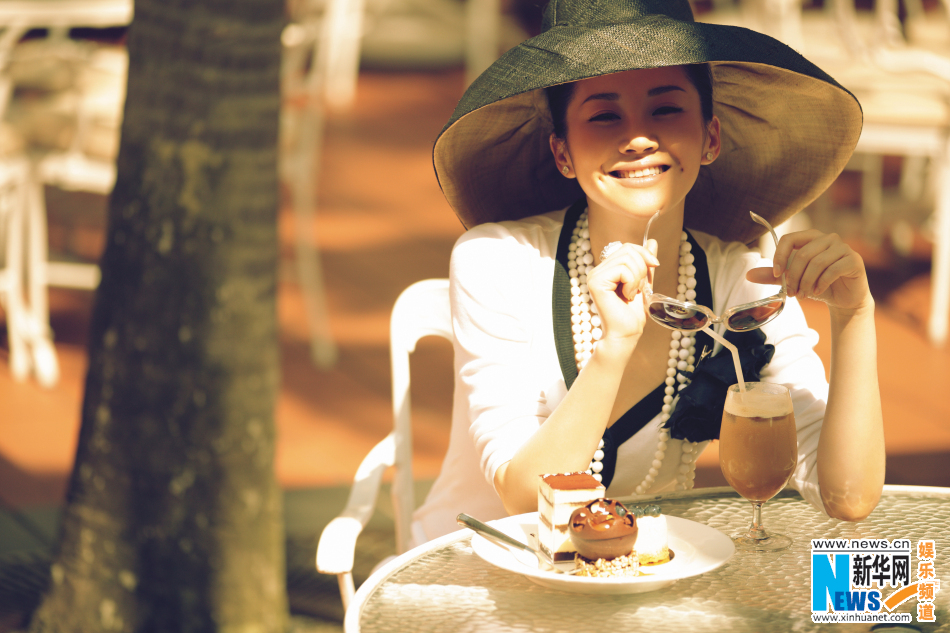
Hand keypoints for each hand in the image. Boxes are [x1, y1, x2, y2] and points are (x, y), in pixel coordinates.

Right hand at [587, 240, 658, 341]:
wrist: (626, 333)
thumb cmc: (632, 313)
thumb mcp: (643, 282)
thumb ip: (645, 263)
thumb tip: (653, 241)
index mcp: (606, 269)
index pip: (627, 247)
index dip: (644, 253)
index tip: (654, 266)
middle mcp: (597, 271)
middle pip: (628, 249)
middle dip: (642, 267)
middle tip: (639, 288)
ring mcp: (594, 276)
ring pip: (626, 258)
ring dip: (637, 277)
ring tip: (632, 293)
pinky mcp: (596, 282)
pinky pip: (622, 269)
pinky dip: (631, 282)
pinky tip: (626, 296)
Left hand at [746, 230, 871, 311]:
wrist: (844, 299)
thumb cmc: (818, 285)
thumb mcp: (793, 280)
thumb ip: (773, 276)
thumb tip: (749, 275)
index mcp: (811, 237)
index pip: (789, 238)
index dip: (780, 256)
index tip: (777, 275)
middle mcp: (828, 238)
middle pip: (802, 254)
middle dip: (794, 277)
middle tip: (792, 293)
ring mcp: (843, 248)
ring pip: (817, 263)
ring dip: (806, 282)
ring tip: (803, 295)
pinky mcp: (854, 260)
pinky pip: (833, 270)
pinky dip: (821, 284)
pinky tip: (817, 292)